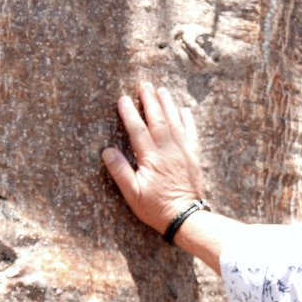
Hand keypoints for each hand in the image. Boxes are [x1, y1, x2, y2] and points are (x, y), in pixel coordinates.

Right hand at [102, 82, 205, 234]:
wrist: (186, 217)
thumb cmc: (156, 208)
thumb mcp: (133, 194)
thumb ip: (120, 171)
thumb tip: (107, 151)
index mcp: (151, 157)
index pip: (137, 130)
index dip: (129, 113)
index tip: (122, 98)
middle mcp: (168, 150)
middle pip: (157, 119)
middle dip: (150, 100)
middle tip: (144, 84)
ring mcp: (183, 151)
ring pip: (174, 121)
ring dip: (167, 104)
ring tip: (161, 90)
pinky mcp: (193, 157)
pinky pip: (191, 133)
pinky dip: (187, 119)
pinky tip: (184, 110)